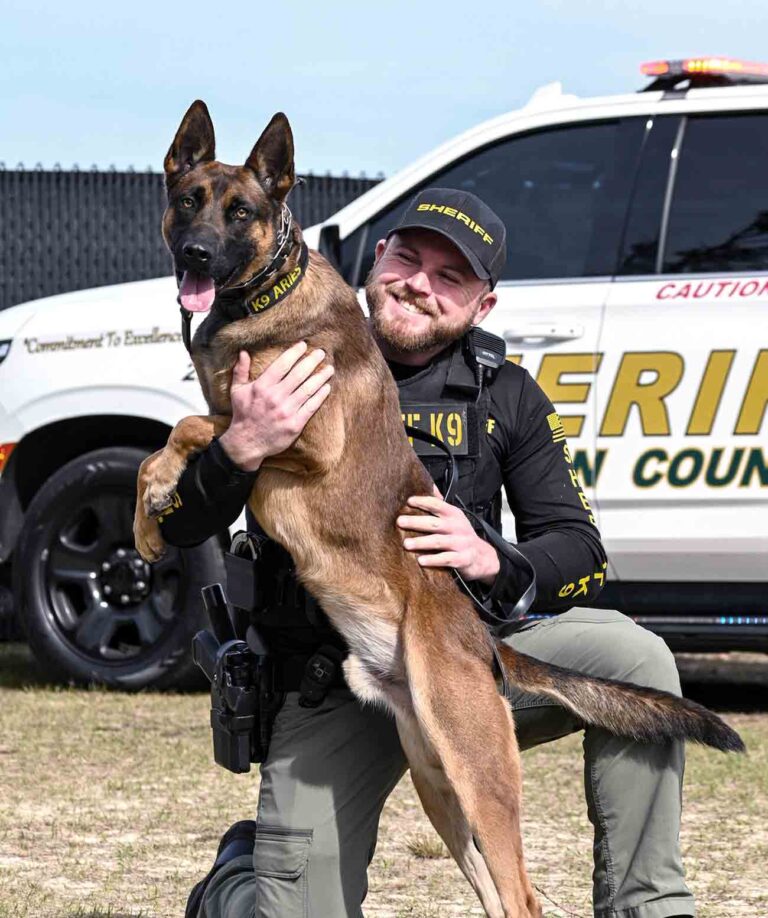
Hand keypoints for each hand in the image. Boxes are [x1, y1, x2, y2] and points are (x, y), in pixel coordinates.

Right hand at [219, 342, 333, 470]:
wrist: (247, 443)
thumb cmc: (243, 415)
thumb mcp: (237, 391)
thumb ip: (240, 371)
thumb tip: (243, 352)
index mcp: (262, 386)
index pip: (282, 364)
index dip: (294, 353)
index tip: (304, 345)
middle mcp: (275, 397)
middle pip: (299, 374)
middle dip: (312, 361)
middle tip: (321, 352)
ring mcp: (286, 411)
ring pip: (308, 389)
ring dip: (321, 377)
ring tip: (329, 368)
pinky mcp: (295, 424)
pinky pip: (311, 406)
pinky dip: (320, 396)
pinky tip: (327, 387)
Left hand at [396, 488, 499, 584]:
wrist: (482, 556)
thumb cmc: (461, 534)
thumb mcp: (454, 517)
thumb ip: (440, 504)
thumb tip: (428, 485)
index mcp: (454, 515)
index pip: (437, 505)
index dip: (423, 502)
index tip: (409, 502)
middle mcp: (457, 527)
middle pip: (435, 523)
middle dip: (416, 522)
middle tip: (400, 522)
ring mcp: (461, 543)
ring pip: (439, 541)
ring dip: (421, 542)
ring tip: (406, 543)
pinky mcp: (462, 559)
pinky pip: (446, 559)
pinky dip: (433, 560)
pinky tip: (421, 561)